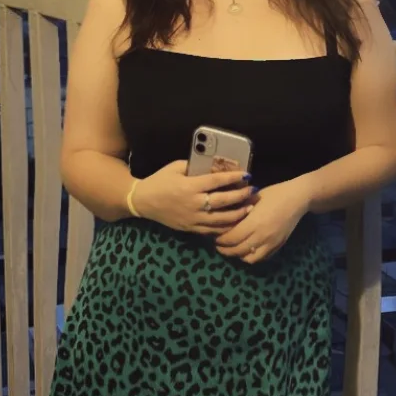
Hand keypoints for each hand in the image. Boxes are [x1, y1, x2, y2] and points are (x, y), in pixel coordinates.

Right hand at [129, 159, 257, 234]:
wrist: (143, 201)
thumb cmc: (160, 180)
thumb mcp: (175, 167)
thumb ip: (195, 166)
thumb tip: (215, 165)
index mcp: (189, 186)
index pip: (216, 181)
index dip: (233, 178)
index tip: (247, 174)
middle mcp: (193, 204)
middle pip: (223, 201)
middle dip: (241, 196)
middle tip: (253, 190)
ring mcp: (193, 218)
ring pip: (221, 220)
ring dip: (238, 214)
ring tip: (250, 207)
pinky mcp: (191, 228)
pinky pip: (212, 231)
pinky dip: (226, 227)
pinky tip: (236, 222)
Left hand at [214, 177, 311, 263]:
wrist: (298, 198)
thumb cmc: (274, 194)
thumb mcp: (253, 198)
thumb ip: (238, 210)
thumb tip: (223, 218)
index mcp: (254, 223)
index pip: (230, 238)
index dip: (219, 240)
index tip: (213, 236)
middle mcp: (262, 236)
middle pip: (237, 251)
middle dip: (224, 249)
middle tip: (218, 244)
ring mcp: (271, 243)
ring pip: (248, 259)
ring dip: (237, 255)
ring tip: (232, 248)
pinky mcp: (278, 246)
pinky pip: (261, 258)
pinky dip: (251, 257)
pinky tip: (246, 250)